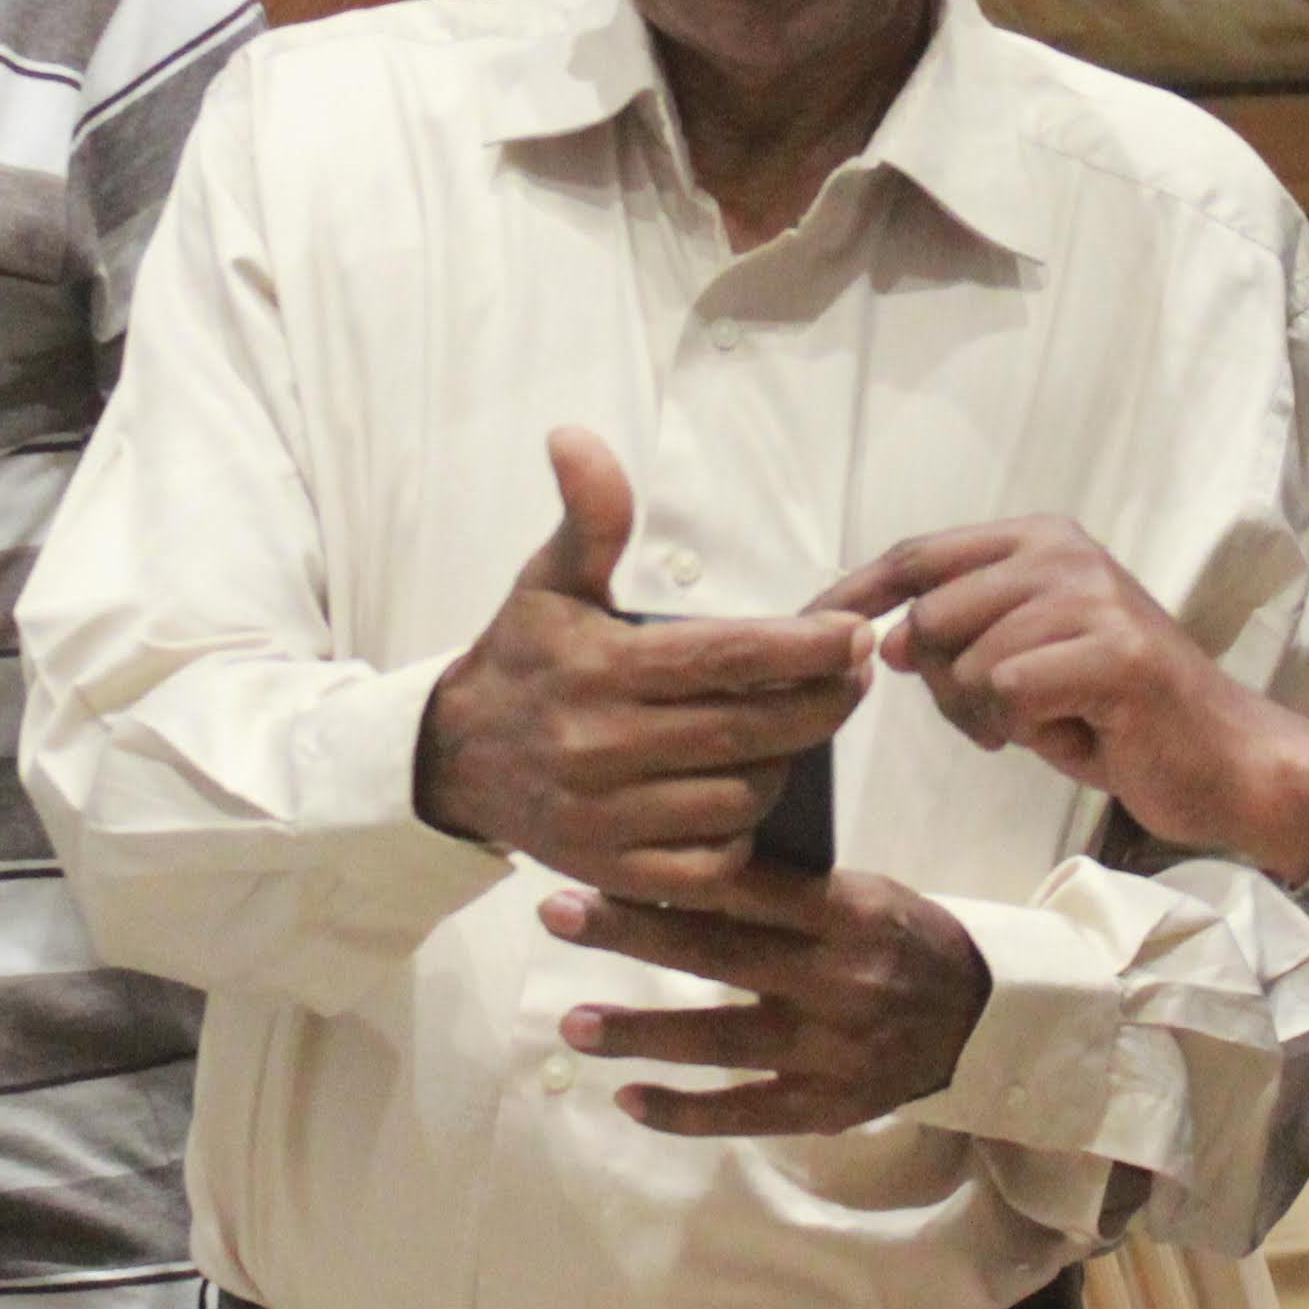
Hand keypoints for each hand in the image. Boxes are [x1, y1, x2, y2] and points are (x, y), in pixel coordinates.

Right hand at [417, 429, 868, 900]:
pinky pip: (714, 860)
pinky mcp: (616, 871)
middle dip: (821, 702)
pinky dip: (744, 829)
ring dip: (783, 762)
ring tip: (793, 727)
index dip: (802, 648)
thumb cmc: (526, 658)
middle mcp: (603, 746)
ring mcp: (609, 817)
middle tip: (852, 675)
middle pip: (751, 730)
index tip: (852, 634)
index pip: (726, 658)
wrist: (455, 758)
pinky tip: (747, 786)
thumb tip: (576, 437)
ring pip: (742, 795)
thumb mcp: (551, 579)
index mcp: (599, 669)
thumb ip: (588, 515)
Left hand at [540, 863, 992, 1134]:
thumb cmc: (902, 937)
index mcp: (850, 912)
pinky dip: (685, 1110)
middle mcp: (841, 981)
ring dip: (641, 1031)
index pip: (746, 886)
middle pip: (719, 954)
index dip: (671, 871)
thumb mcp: (863, 891)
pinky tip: (628, 1099)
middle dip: (631, 933)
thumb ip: (789, 885)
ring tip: (574, 1023)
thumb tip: (683, 854)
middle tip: (556, 916)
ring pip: (721, 1039)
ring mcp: (834, 1051)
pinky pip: (746, 1112)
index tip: (600, 855)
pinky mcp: (829, 1106)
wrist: (980, 1018)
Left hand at [821, 517, 1308, 882]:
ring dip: (987, 716)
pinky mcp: (1113, 652)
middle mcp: (1063, 551)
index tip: (807, 628)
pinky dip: (1023, 730)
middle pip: (929, 616)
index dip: (855, 594)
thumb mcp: (1027, 662)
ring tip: (1049, 724)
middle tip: (1006, 717)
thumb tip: (880, 644)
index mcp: (1039, 539)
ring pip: (964, 662)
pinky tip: (1073, 734)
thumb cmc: (1119, 717)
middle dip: (943, 686)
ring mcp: (1091, 596)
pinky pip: (1007, 694)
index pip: (916, 555)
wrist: (1227, 761)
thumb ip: (959, 637)